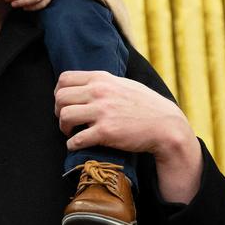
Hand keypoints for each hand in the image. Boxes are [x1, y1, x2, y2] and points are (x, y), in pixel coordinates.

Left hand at [54, 70, 201, 202]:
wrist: (166, 125)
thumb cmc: (145, 105)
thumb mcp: (123, 84)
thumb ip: (103, 82)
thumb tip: (84, 85)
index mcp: (101, 78)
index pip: (64, 79)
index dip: (59, 92)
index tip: (64, 104)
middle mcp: (99, 92)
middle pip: (60, 98)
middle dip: (58, 111)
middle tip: (66, 121)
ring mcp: (102, 112)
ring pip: (64, 116)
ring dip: (63, 127)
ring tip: (71, 132)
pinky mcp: (106, 132)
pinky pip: (76, 139)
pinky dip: (72, 144)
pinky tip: (77, 145)